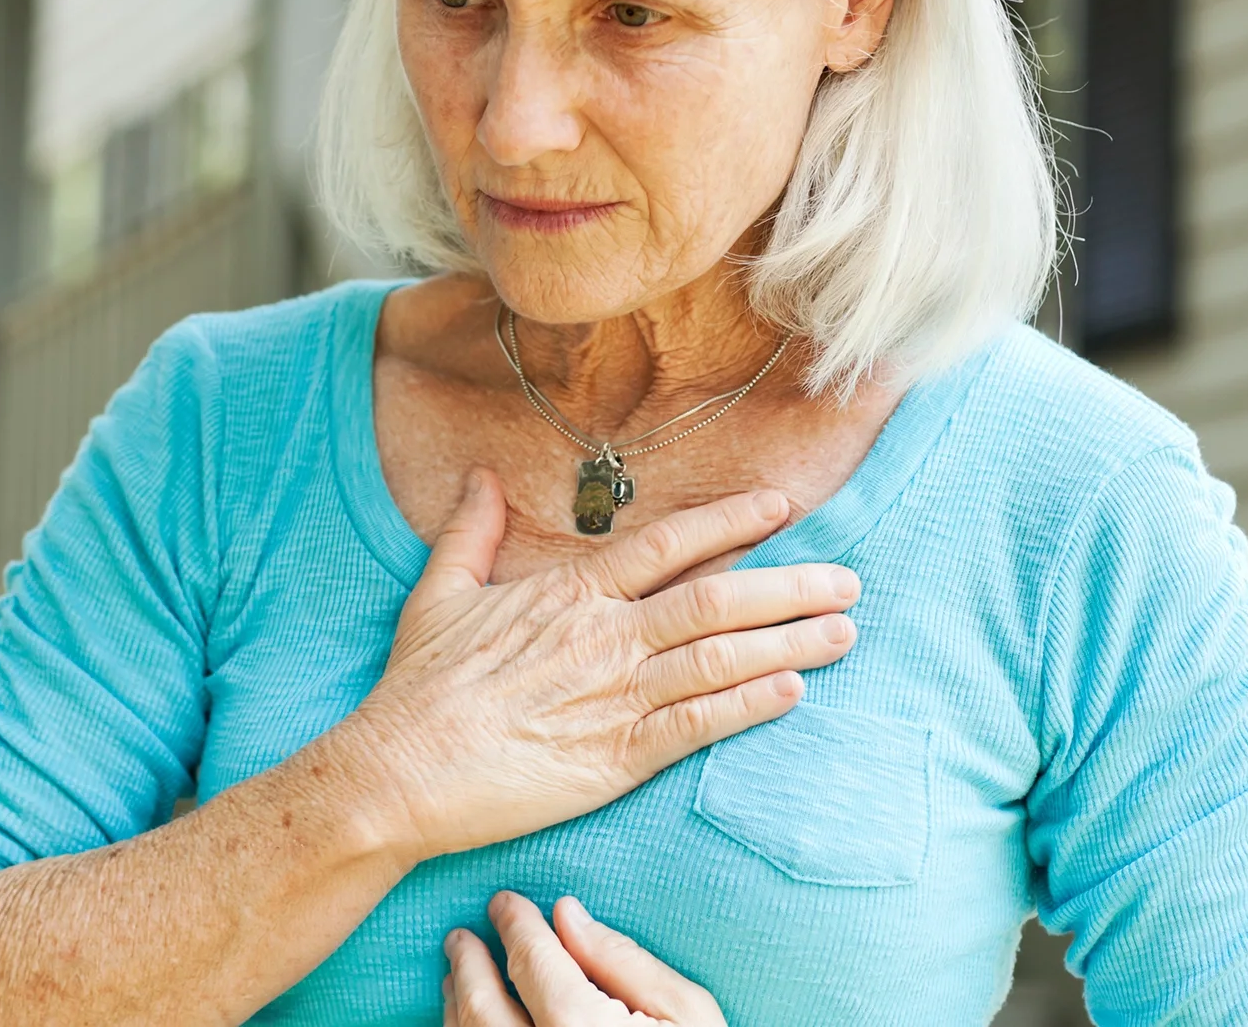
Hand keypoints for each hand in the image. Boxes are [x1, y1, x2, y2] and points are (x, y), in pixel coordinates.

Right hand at [334, 471, 858, 860]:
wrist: (400, 770)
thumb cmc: (418, 687)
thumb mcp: (439, 592)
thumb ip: (471, 532)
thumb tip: (479, 477)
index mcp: (568, 592)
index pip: (668, 545)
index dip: (731, 523)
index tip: (781, 508)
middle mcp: (603, 636)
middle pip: (717, 598)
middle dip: (790, 585)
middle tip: (847, 579)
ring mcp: (615, 697)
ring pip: (721, 658)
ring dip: (790, 642)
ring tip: (844, 631)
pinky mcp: (617, 758)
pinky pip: (700, 725)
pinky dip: (750, 706)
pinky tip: (793, 692)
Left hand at [443, 892, 725, 1026]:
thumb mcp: (687, 1014)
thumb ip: (624, 961)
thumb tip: (568, 916)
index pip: (532, 962)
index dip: (514, 925)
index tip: (504, 904)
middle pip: (483, 1006)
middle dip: (468, 964)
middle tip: (461, 937)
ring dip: (459, 1005)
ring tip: (458, 978)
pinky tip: (470, 1025)